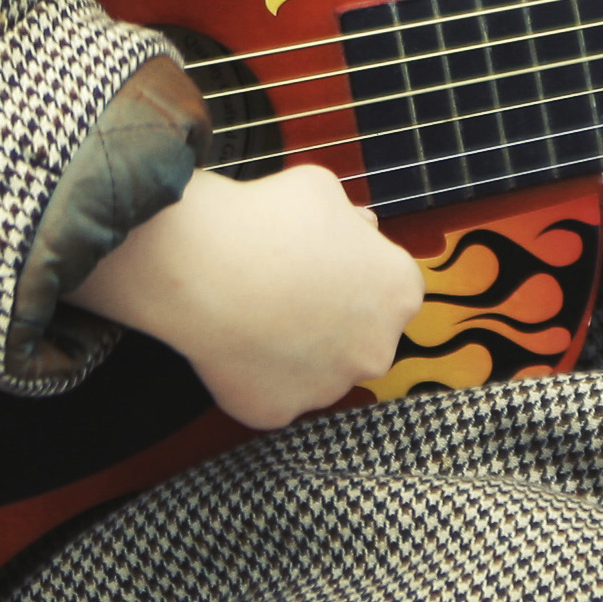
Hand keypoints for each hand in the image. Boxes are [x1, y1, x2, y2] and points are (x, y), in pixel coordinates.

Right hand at [66, 162, 424, 428]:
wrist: (203, 266)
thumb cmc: (267, 219)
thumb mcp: (322, 189)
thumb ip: (351, 216)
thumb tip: (361, 228)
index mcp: (399, 291)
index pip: (390, 289)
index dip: (354, 275)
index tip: (321, 265)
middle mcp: (376, 349)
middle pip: (361, 337)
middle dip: (333, 319)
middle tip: (288, 292)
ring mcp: (328, 388)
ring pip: (318, 371)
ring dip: (297, 350)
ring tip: (257, 314)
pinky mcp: (279, 412)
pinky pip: (272, 395)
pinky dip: (255, 376)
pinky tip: (235, 343)